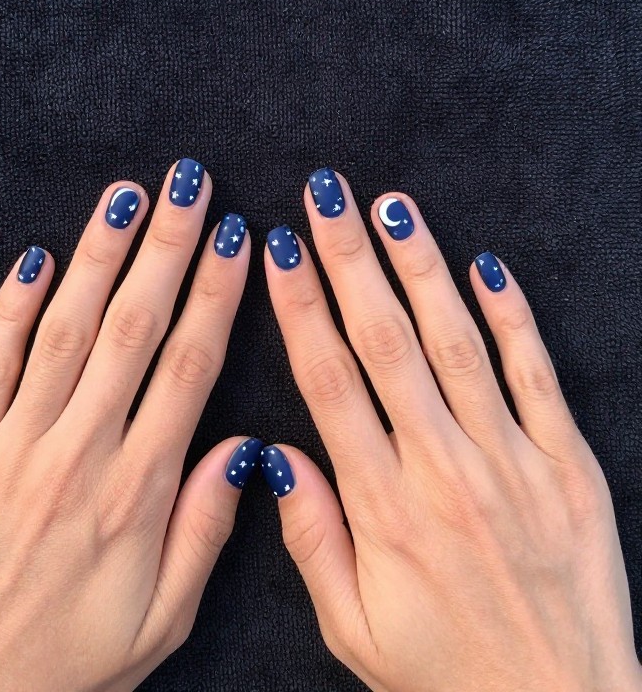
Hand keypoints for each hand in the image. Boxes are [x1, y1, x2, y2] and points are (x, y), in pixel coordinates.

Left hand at [0, 160, 257, 691]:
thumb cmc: (73, 660)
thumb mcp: (163, 618)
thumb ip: (207, 528)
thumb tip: (246, 448)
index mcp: (137, 492)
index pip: (188, 368)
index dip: (216, 296)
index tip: (237, 239)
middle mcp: (77, 454)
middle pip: (132, 329)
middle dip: (166, 247)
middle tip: (188, 184)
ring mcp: (13, 446)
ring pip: (66, 331)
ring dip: (99, 257)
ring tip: (127, 197)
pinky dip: (15, 306)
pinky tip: (39, 257)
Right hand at [263, 169, 641, 691]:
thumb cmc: (447, 675)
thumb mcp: (353, 630)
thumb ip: (309, 538)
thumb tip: (270, 456)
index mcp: (383, 507)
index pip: (329, 381)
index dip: (301, 307)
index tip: (281, 248)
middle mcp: (443, 469)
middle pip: (385, 343)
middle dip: (350, 260)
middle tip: (326, 194)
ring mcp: (511, 461)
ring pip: (457, 343)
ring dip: (421, 268)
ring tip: (392, 207)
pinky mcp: (566, 464)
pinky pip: (537, 375)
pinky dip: (513, 316)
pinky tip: (487, 264)